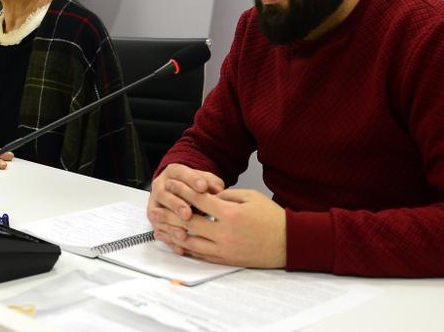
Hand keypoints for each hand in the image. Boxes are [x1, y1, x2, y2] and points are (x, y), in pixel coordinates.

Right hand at [147, 163, 225, 238]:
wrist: (179, 189)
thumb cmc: (194, 185)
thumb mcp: (204, 180)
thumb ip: (211, 182)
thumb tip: (219, 190)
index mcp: (173, 172)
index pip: (180, 173)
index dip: (191, 180)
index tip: (203, 187)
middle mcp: (161, 186)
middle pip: (164, 194)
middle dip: (176, 205)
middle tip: (187, 214)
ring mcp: (156, 203)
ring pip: (157, 214)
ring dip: (169, 225)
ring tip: (182, 234)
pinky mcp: (156, 219)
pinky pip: (158, 230)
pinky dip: (169, 240)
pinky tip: (179, 247)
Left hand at [158, 185, 287, 268]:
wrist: (288, 243)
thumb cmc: (272, 218)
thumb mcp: (250, 197)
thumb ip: (227, 195)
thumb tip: (208, 195)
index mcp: (230, 213)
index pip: (198, 200)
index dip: (182, 190)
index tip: (170, 183)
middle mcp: (223, 232)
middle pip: (188, 222)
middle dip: (169, 213)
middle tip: (154, 207)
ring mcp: (223, 248)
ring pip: (190, 242)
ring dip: (172, 235)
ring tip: (158, 229)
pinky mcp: (226, 259)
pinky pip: (200, 255)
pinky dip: (186, 249)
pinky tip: (177, 244)